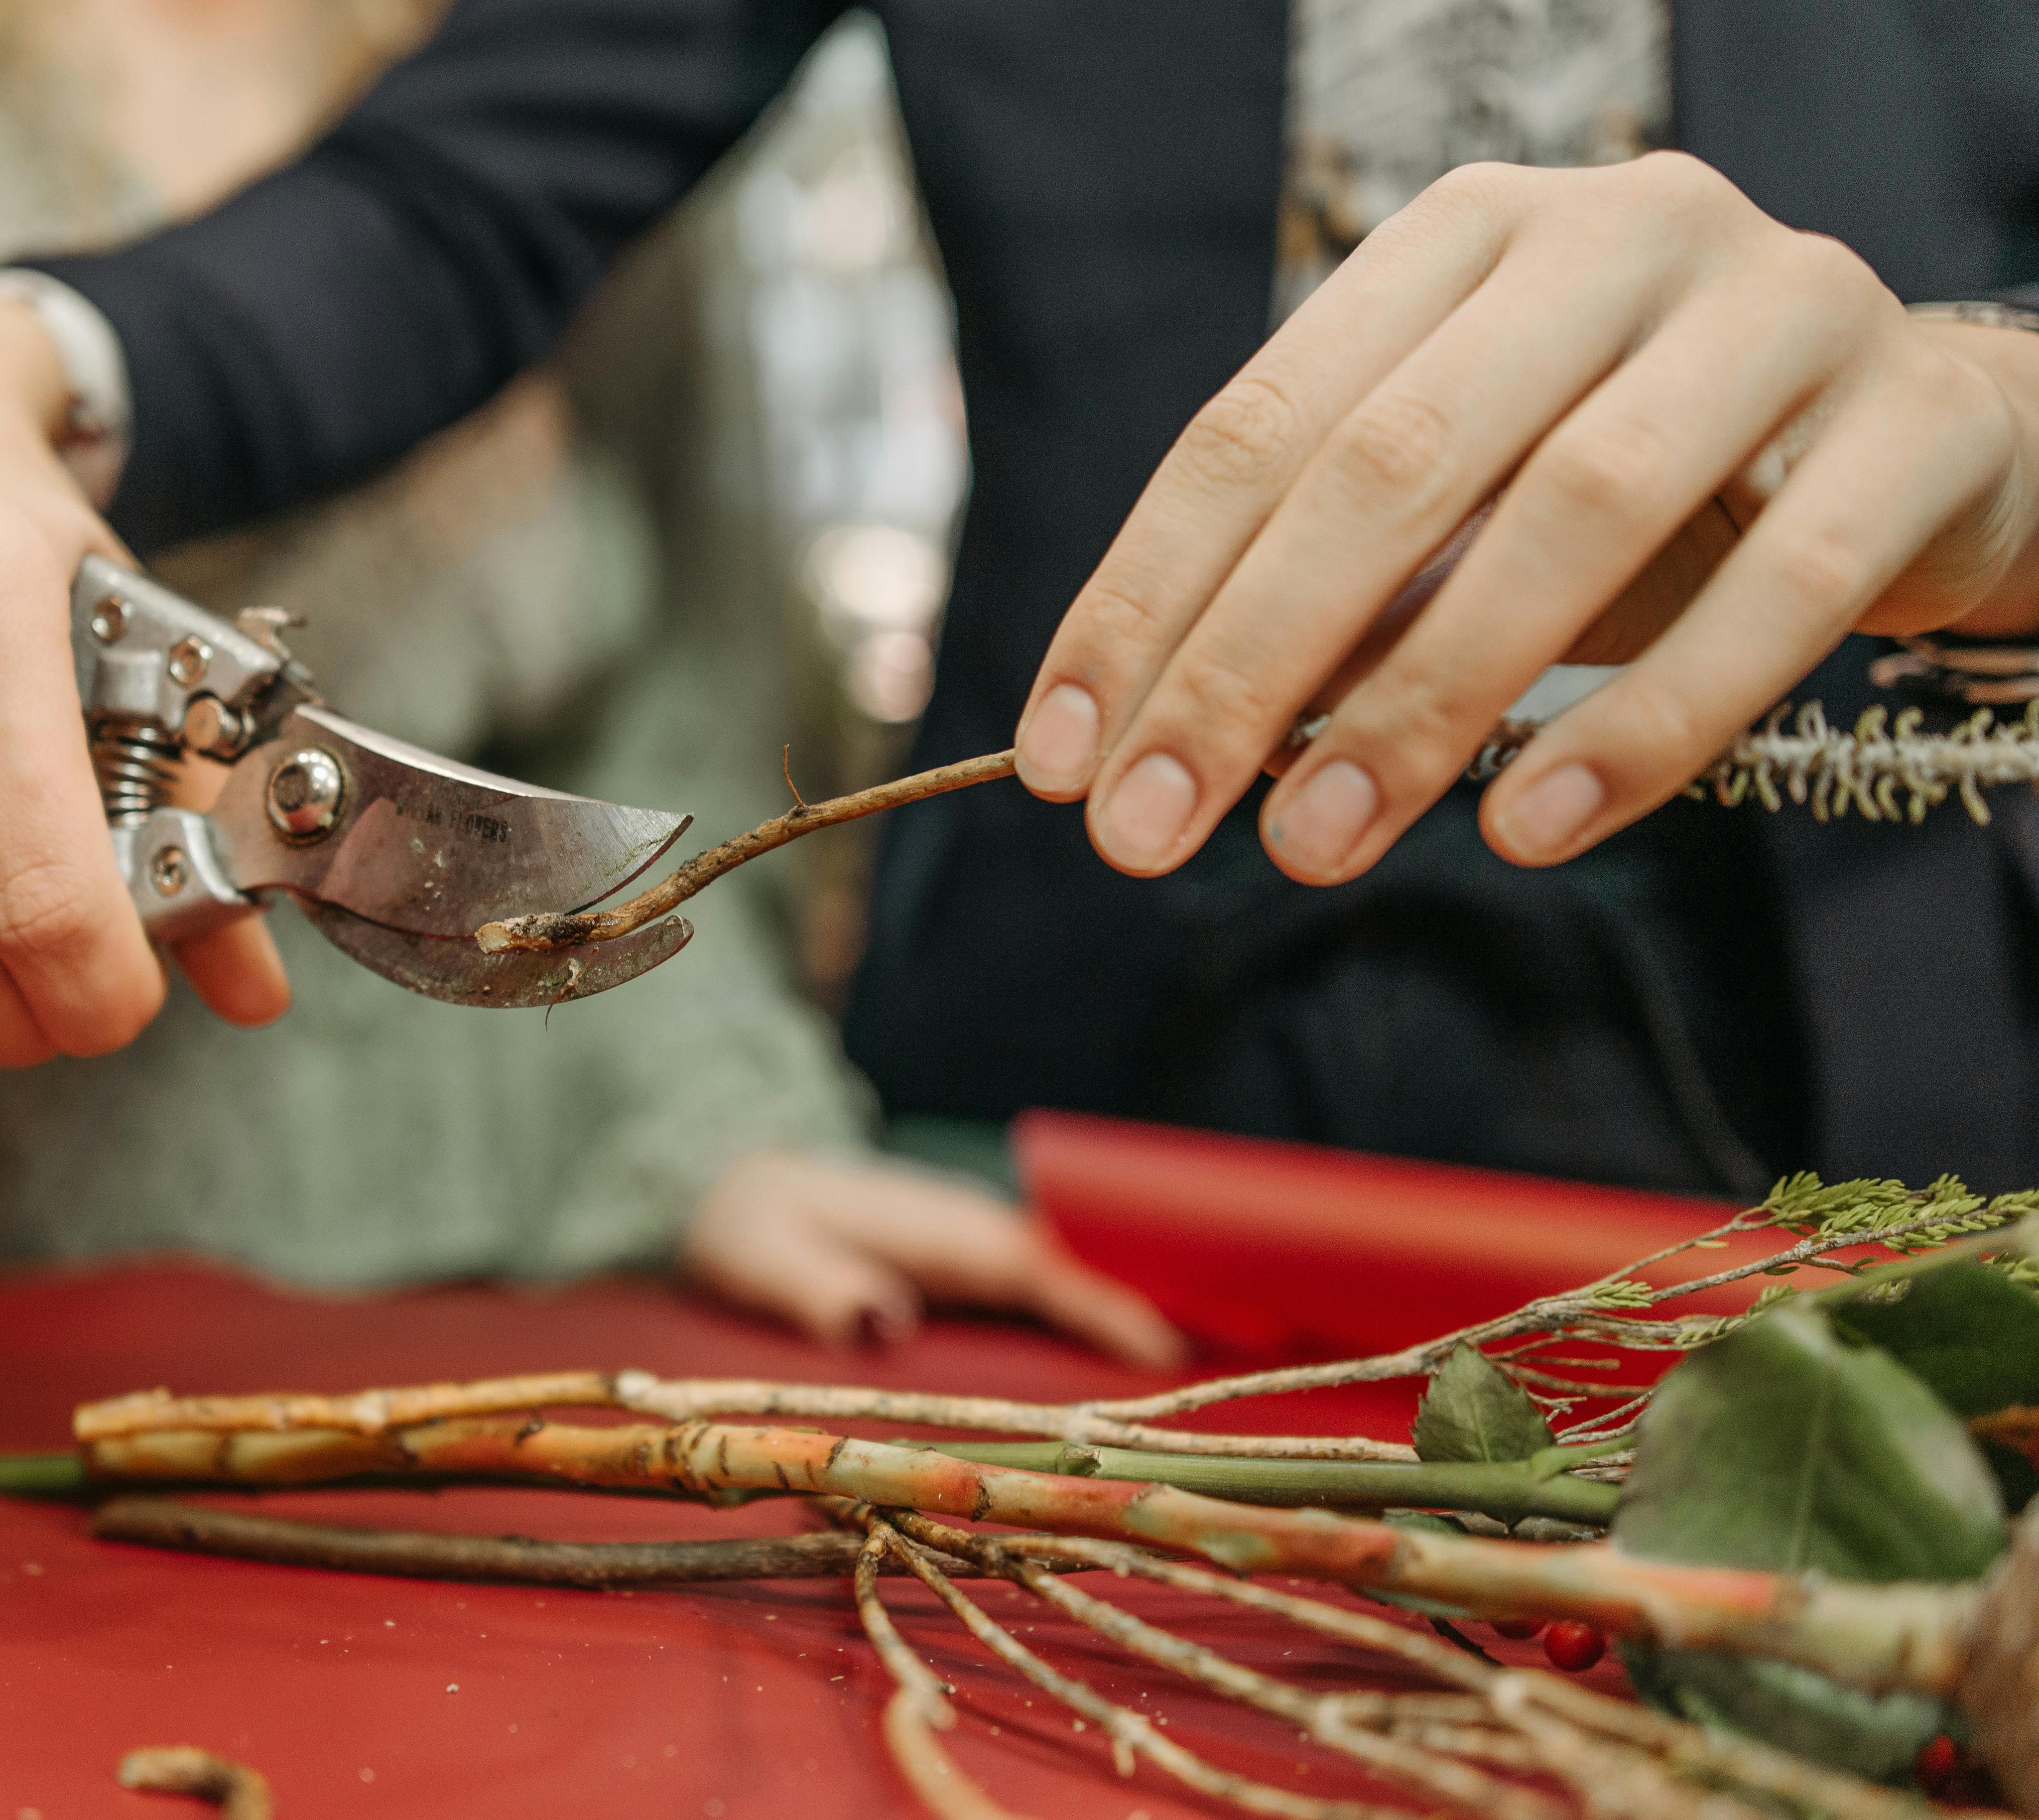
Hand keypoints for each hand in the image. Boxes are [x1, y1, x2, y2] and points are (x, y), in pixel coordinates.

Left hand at [680, 1151, 1185, 1366]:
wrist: (727, 1185)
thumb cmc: (743, 1229)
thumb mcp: (757, 1262)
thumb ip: (811, 1291)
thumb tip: (880, 1320)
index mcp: (934, 1230)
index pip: (1035, 1267)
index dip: (1101, 1305)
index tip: (1167, 1345)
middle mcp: (969, 1232)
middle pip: (1080, 1270)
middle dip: (1155, 1304)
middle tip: (1247, 1357)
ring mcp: (974, 1246)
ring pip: (1072, 1279)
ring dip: (1134, 1311)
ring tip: (1223, 1366)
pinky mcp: (968, 1265)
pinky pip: (1048, 1290)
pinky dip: (1097, 1314)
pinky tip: (1138, 1357)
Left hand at [1013, 152, 2038, 885]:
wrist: (1916, 440)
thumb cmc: (1647, 484)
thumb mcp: (1470, 524)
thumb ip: (1340, 598)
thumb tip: (1174, 733)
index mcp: (1462, 244)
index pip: (1256, 428)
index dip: (1143, 600)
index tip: (1064, 761)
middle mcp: (1612, 236)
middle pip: (1391, 465)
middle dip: (1245, 665)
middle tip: (1146, 829)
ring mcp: (1779, 310)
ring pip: (1575, 512)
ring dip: (1423, 702)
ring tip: (1313, 847)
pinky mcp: (1914, 420)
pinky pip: (1778, 587)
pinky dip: (1644, 720)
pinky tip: (1530, 830)